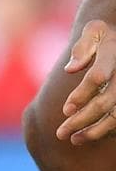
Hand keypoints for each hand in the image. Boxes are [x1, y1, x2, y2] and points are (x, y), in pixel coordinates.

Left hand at [56, 20, 115, 143]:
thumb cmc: (103, 34)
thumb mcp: (93, 31)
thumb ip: (82, 48)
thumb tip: (70, 69)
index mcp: (114, 55)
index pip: (98, 78)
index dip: (82, 94)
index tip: (66, 110)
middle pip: (106, 102)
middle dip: (83, 119)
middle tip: (60, 133)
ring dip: (96, 130)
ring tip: (74, 139)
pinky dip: (107, 130)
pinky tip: (89, 135)